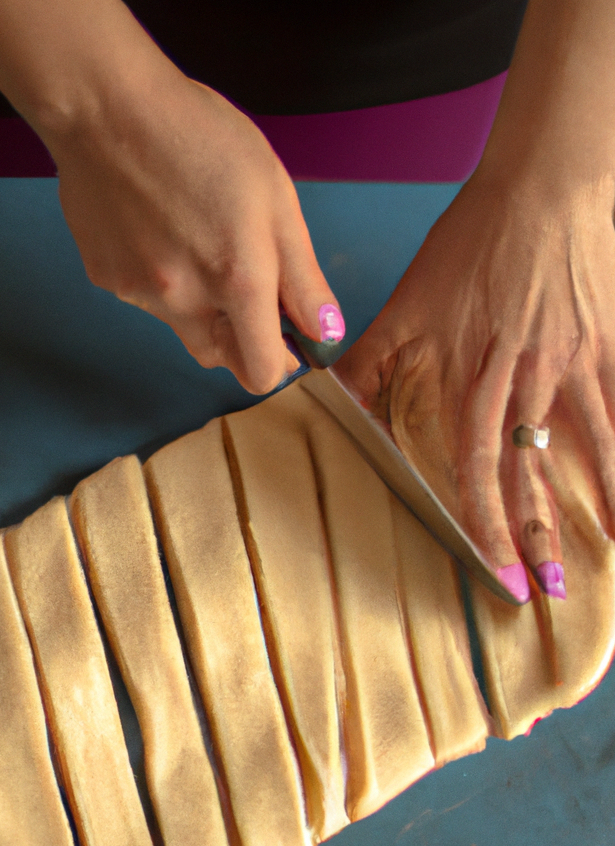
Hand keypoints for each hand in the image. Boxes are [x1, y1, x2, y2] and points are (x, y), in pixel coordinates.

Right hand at [42, 70, 343, 393]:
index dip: (279, 361)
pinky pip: (144, 299)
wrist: (109, 111)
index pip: (262, 373)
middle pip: (219, 358)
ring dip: (197, 303)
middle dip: (238, 336)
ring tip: (191, 235)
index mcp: (238, 281)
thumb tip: (323, 333)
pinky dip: (157, 277)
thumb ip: (302, 277)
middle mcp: (185, 302)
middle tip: (241, 281)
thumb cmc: (202, 137)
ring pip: (181, 326)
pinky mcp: (107, 281)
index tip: (283, 336)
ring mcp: (139, 296)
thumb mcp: (276, 198)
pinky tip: (155, 226)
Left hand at [336, 170, 614, 599]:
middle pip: (533, 471)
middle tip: (550, 593)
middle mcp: (526, 381)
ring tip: (608, 557)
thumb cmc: (472, 244)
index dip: (487, 523)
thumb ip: (369, 362)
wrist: (542, 185)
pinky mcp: (605, 344)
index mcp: (474, 377)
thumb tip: (325, 402)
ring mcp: (573, 363)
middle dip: (540, 535)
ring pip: (589, 447)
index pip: (478, 465)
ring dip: (598, 505)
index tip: (497, 572)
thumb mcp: (405, 304)